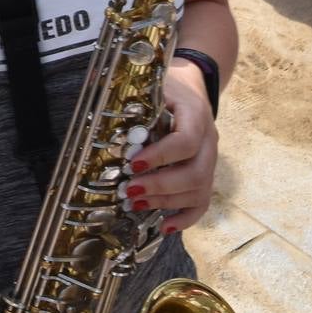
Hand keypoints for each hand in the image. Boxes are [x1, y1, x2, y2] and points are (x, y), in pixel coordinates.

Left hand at [126, 60, 219, 231]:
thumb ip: (134, 100)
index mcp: (196, 114)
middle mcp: (209, 140)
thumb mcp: (153, 86)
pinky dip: (185, 218)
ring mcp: (211, 160)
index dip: (161, 156)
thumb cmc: (167, 88)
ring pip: (199, 191)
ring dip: (166, 202)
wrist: (192, 86)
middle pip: (196, 172)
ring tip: (136, 203)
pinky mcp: (207, 175)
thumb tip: (100, 110)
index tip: (133, 164)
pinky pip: (203, 203)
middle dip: (160, 186)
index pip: (186, 141)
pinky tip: (164, 226)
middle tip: (129, 190)